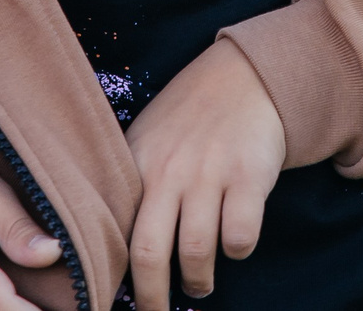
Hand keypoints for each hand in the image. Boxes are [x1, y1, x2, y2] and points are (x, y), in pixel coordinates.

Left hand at [124, 39, 285, 310]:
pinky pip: (240, 236)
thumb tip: (112, 243)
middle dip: (151, 297)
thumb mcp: (147, 138)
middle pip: (148, 252)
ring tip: (200, 284)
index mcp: (137, 163)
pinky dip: (237, 251)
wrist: (245, 75)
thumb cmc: (189, 116)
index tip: (112, 296)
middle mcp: (169, 170)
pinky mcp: (250, 174)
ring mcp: (210, 172)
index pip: (114, 230)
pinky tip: (234, 246)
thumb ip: (131, 183)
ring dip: (198, 280)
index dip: (112, 272)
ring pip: (195, 252)